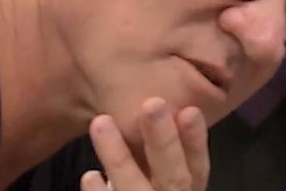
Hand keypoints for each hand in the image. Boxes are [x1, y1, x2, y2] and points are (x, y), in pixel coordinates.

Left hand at [80, 97, 208, 190]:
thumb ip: (160, 161)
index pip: (196, 170)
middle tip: (151, 104)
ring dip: (119, 159)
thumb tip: (153, 113)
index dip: (195, 143)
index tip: (189, 111)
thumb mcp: (162, 184)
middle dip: (163, 142)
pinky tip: (88, 175)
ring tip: (100, 122)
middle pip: (174, 179)